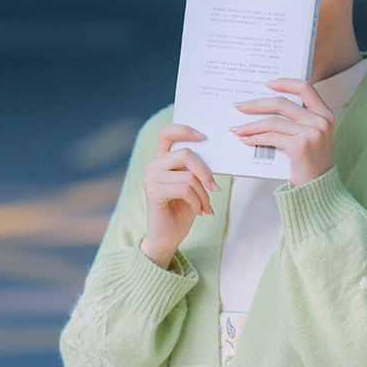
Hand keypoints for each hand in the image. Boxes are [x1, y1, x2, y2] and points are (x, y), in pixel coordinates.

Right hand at [140, 124, 218, 268]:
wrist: (169, 236)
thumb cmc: (183, 210)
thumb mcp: (194, 185)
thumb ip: (196, 168)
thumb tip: (215, 153)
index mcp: (162, 160)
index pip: (166, 133)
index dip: (184, 129)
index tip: (203, 136)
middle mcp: (153, 166)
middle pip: (185, 153)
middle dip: (205, 172)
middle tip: (214, 188)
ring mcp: (150, 178)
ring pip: (189, 176)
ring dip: (203, 194)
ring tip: (205, 207)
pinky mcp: (153, 192)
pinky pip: (184, 189)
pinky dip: (196, 201)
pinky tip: (197, 211)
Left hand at [229, 78, 334, 186]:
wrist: (318, 188)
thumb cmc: (309, 162)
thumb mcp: (310, 136)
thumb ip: (297, 120)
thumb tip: (265, 106)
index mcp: (324, 114)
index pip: (305, 87)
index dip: (284, 83)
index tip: (266, 84)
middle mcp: (321, 121)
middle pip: (282, 103)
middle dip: (256, 104)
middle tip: (239, 106)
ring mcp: (313, 133)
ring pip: (273, 122)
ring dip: (250, 125)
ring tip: (237, 129)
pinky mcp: (301, 146)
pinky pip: (271, 137)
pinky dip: (255, 138)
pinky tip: (245, 140)